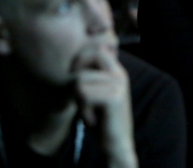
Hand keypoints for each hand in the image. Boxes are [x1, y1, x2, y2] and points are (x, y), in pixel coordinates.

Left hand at [75, 44, 137, 167]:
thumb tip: (73, 61)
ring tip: (88, 110)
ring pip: (80, 80)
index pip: (97, 48)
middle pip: (92, 54)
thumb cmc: (102, 120)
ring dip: (78, 98)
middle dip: (77, 71)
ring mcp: (118, 84)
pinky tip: (92, 118)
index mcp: (116, 71)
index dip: (81, 58)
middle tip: (76, 91)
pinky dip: (83, 109)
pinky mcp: (114, 98)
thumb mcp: (96, 93)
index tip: (75, 76)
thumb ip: (90, 77)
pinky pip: (83, 95)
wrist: (117, 144)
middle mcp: (119, 74)